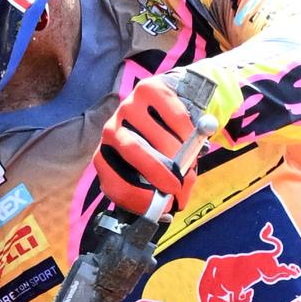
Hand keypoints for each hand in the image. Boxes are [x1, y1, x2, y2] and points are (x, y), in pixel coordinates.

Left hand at [94, 74, 207, 217]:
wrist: (174, 103)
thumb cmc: (164, 146)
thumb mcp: (156, 172)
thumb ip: (158, 191)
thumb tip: (167, 212)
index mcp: (108, 157)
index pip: (113, 183)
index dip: (138, 199)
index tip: (162, 208)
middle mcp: (111, 130)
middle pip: (133, 152)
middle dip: (160, 173)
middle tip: (180, 186)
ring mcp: (127, 107)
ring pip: (158, 137)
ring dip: (181, 155)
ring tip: (192, 162)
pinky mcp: (149, 89)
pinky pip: (174, 116)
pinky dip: (188, 132)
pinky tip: (193, 138)